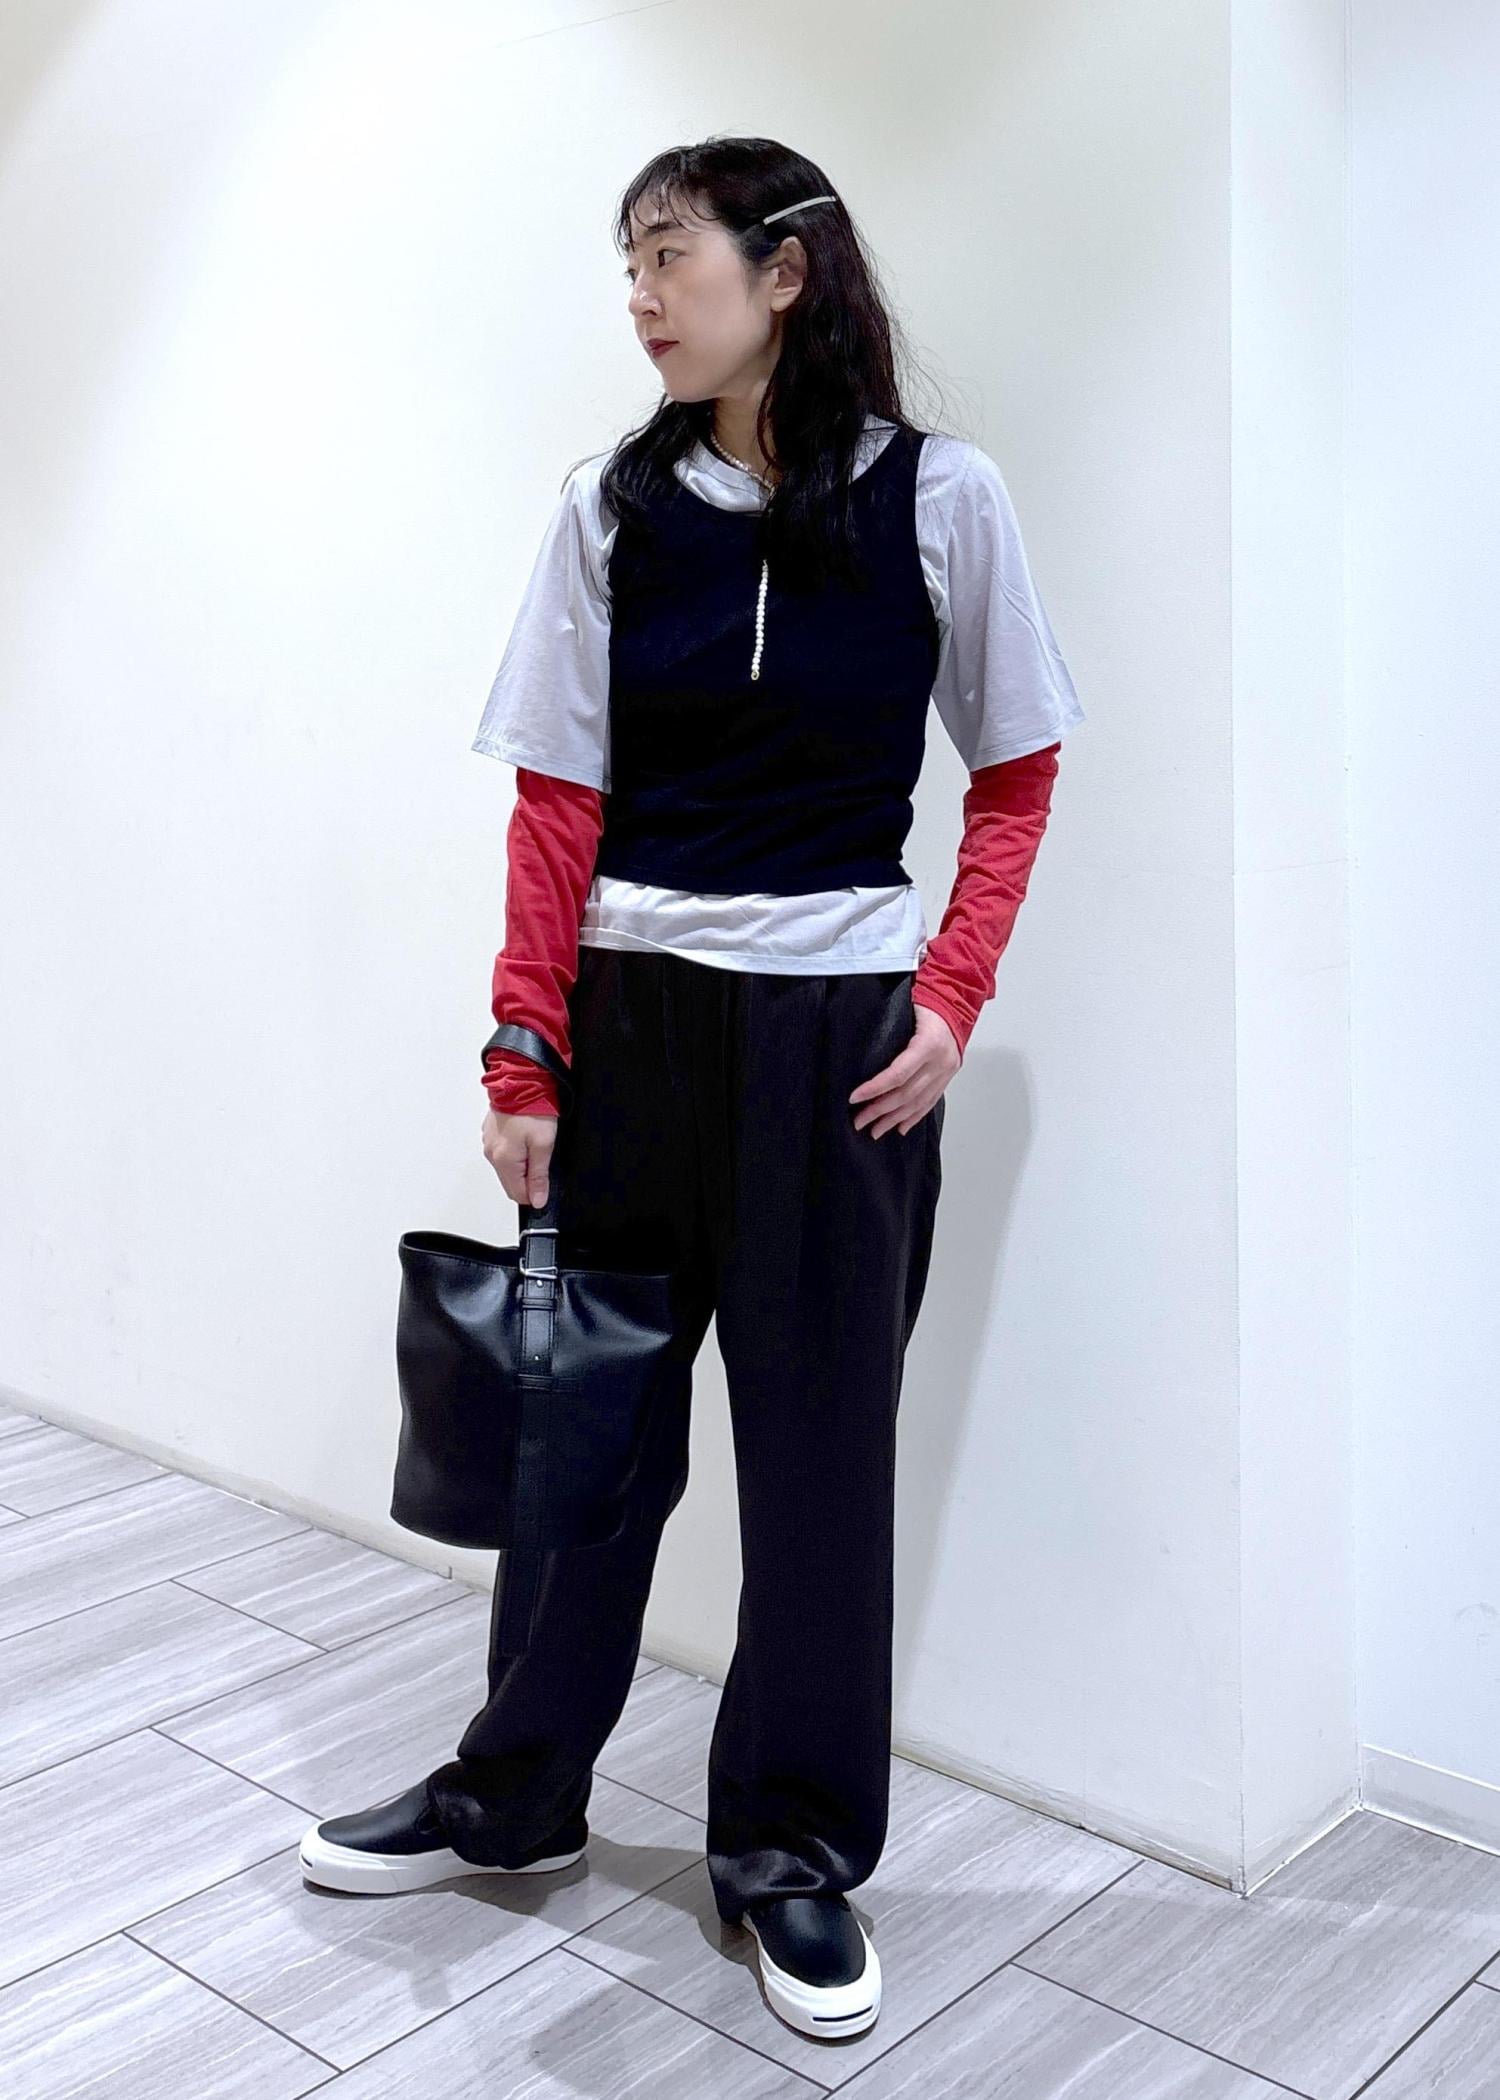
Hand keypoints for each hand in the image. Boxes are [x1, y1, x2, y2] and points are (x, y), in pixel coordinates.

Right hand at [481, 1107, 558, 1205]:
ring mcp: (489, 1143)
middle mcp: (491, 1154)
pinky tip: (525, 1137)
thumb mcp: (544, 1145)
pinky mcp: (490, 1133)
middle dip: (528, 1178)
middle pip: (511, 1182)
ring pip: (507, 1167)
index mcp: (503, 1160)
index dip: (535, 1193)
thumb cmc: (533, 1109)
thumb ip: (538, 1176)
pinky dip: (514, 1151)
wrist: (521, 1081)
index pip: (517, 1194)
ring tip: (535, 1144)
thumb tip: (536, 1200)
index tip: (546, 1183)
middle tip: (543, 1158)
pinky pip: (502, 1152)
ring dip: (522, 1164)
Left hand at [849, 1002, 959, 1138]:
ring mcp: (946, 1072)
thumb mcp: (907, 1010)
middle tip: (859, 1121)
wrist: (958, 1001)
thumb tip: (858, 1051)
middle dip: (880, 1110)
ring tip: (875, 1131)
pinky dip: (914, 1116)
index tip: (855, 1098)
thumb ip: (887, 1030)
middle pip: (906, 1094)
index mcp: (929, 1044)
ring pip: (918, 1103)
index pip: (898, 1074)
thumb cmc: (928, 1002)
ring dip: (894, 1119)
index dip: (875, 1088)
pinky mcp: (947, 1077)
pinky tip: (900, 1128)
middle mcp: (940, 1062)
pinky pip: (930, 1101)